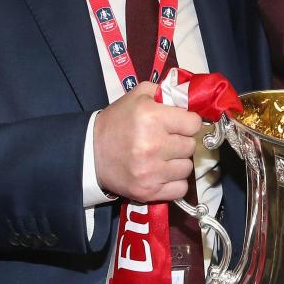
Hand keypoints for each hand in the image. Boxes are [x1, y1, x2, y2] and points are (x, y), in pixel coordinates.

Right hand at [93, 83, 201, 202]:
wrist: (90, 152)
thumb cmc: (117, 121)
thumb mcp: (138, 96)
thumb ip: (166, 92)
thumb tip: (191, 97)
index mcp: (152, 117)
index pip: (193, 124)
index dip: (187, 122)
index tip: (179, 125)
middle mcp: (153, 145)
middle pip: (190, 146)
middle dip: (181, 142)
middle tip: (167, 141)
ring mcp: (150, 171)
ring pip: (187, 168)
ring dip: (178, 162)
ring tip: (162, 157)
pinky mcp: (148, 191)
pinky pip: (180, 189)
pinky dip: (174, 182)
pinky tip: (162, 173)